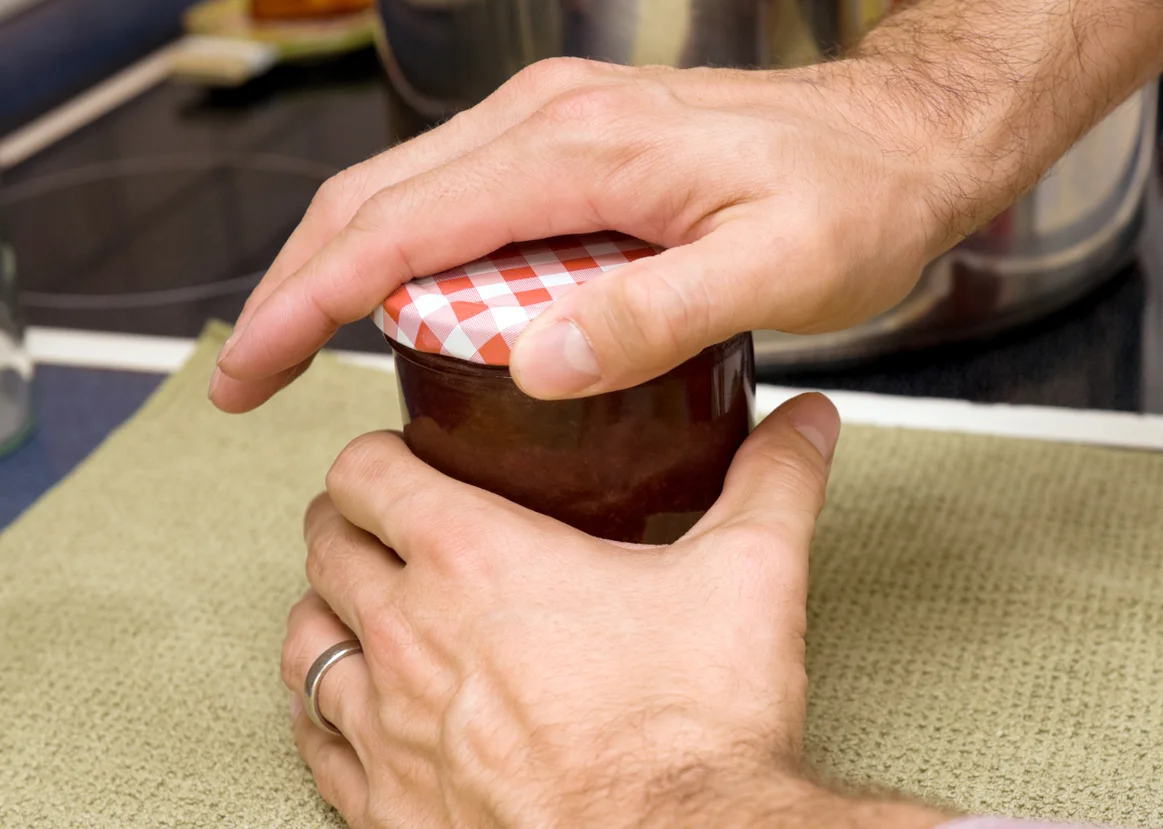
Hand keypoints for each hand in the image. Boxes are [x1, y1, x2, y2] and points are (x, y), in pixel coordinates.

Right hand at [209, 0, 1162, 415]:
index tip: (251, 372)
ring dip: (339, 267)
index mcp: (580, 150)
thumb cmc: (854, 202)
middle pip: (375, 199)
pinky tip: (402, 306)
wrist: (901, 137)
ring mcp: (557, 122)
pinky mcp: (575, 141)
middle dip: (294, 287)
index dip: (309, 303)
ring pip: (405, 191)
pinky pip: (458, 194)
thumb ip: (657, 315)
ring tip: (300, 347)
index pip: (401, 228)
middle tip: (248, 376)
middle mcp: (549, 119)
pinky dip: (404, 250)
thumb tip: (534, 364)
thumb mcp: (777, 271)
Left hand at [279, 394, 947, 828]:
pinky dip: (323, 716)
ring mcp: (387, 730)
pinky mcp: (390, 809)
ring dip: (325, 613)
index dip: (374, 456)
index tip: (398, 458)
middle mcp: (411, 638)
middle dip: (344, 524)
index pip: (367, 476)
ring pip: (305, 644)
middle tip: (376, 522)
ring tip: (354, 607)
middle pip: (326, 550)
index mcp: (477, 562)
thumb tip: (806, 423)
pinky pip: (315, 747)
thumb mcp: (749, 576)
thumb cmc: (695, 728)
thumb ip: (772, 481)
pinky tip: (348, 714)